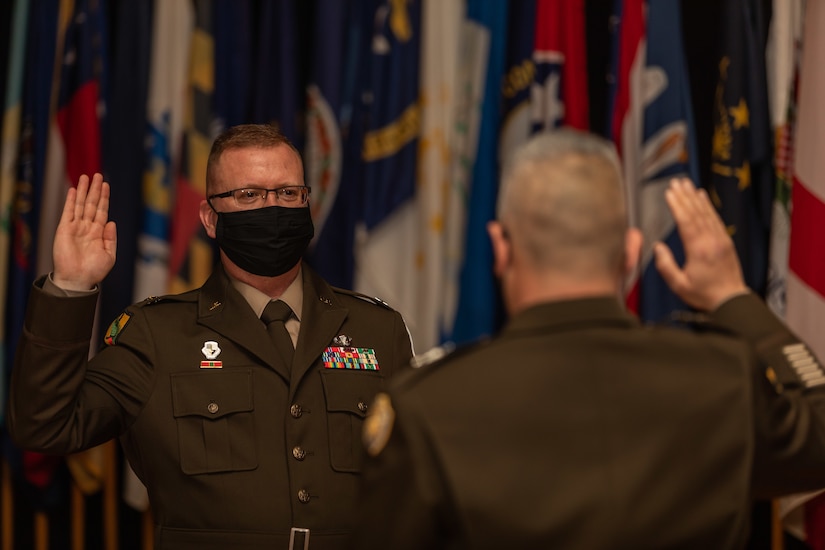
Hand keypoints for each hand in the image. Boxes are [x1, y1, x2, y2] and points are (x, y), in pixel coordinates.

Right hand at [52, 173, 116, 290]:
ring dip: (83, 191)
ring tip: (87, 177)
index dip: (104, 198)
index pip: (102, 211)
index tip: (106, 185)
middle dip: (95, 190)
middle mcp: (87, 228)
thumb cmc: (94, 271)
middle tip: (98, 175)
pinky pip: (69, 212)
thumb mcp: (109, 255)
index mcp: (98, 233)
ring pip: (81, 205)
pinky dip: (72, 201)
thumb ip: (111, 238)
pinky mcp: (64, 229)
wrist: (78, 279)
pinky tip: (74, 190)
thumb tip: (112, 222)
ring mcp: (75, 227)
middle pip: (92, 204)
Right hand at [654, 178, 747, 311]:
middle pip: (696, 213)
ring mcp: (720, 239)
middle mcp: (711, 241)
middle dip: (685, 196)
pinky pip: (715, 218)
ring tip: (687, 184)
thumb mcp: (678, 285)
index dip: (677, 205)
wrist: (730, 299)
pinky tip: (703, 197)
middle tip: (676, 182)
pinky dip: (708, 206)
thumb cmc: (703, 294)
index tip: (669, 192)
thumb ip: (666, 266)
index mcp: (698, 250)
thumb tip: (657, 247)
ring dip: (696, 197)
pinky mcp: (726, 241)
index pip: (686, 222)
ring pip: (707, 213)